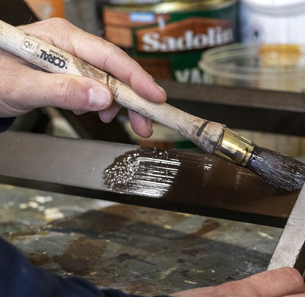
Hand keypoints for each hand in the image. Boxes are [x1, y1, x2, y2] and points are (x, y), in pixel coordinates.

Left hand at [0, 18, 165, 137]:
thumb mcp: (24, 87)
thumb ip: (63, 91)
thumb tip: (102, 98)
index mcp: (61, 38)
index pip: (108, 56)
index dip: (135, 78)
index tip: (154, 97)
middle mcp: (72, 46)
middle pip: (115, 71)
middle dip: (133, 99)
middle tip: (146, 123)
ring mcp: (74, 60)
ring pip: (110, 82)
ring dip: (121, 105)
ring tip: (123, 122)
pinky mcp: (73, 74)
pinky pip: (98, 89)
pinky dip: (104, 105)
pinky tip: (100, 113)